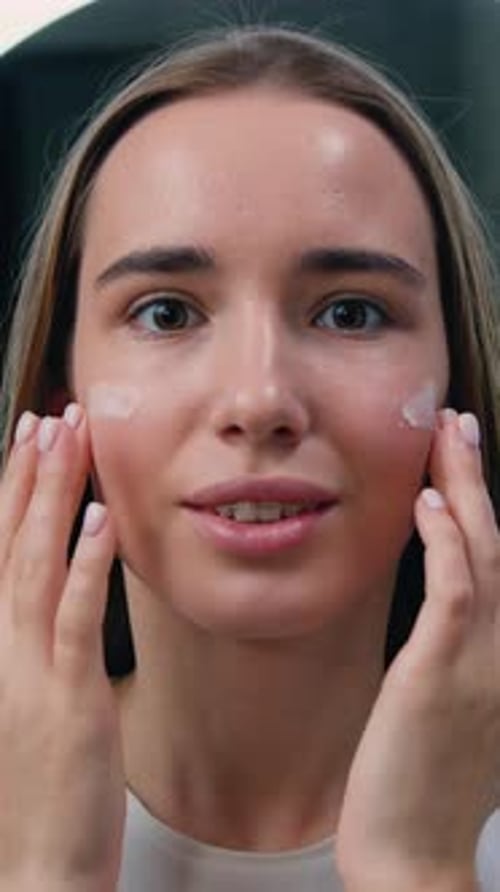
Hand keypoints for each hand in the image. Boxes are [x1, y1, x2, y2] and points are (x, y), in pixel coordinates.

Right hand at [0, 406, 124, 891]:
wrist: (38, 865)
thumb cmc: (39, 780)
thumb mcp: (32, 695)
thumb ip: (38, 637)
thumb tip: (57, 582)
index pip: (0, 548)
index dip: (14, 489)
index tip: (32, 436)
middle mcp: (2, 645)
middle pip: (12, 541)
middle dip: (31, 475)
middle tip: (50, 417)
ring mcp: (30, 668)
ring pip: (36, 564)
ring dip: (52, 499)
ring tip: (66, 443)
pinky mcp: (68, 696)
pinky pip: (74, 618)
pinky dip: (85, 565)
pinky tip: (99, 520)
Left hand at [335, 409, 498, 891]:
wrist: (410, 859)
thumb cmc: (421, 787)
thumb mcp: (451, 713)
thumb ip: (455, 660)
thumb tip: (441, 618)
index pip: (498, 565)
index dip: (483, 507)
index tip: (462, 465)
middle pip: (498, 543)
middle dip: (478, 477)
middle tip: (458, 425)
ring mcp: (479, 662)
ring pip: (482, 552)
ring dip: (465, 488)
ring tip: (447, 436)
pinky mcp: (441, 674)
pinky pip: (455, 592)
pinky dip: (447, 541)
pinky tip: (430, 503)